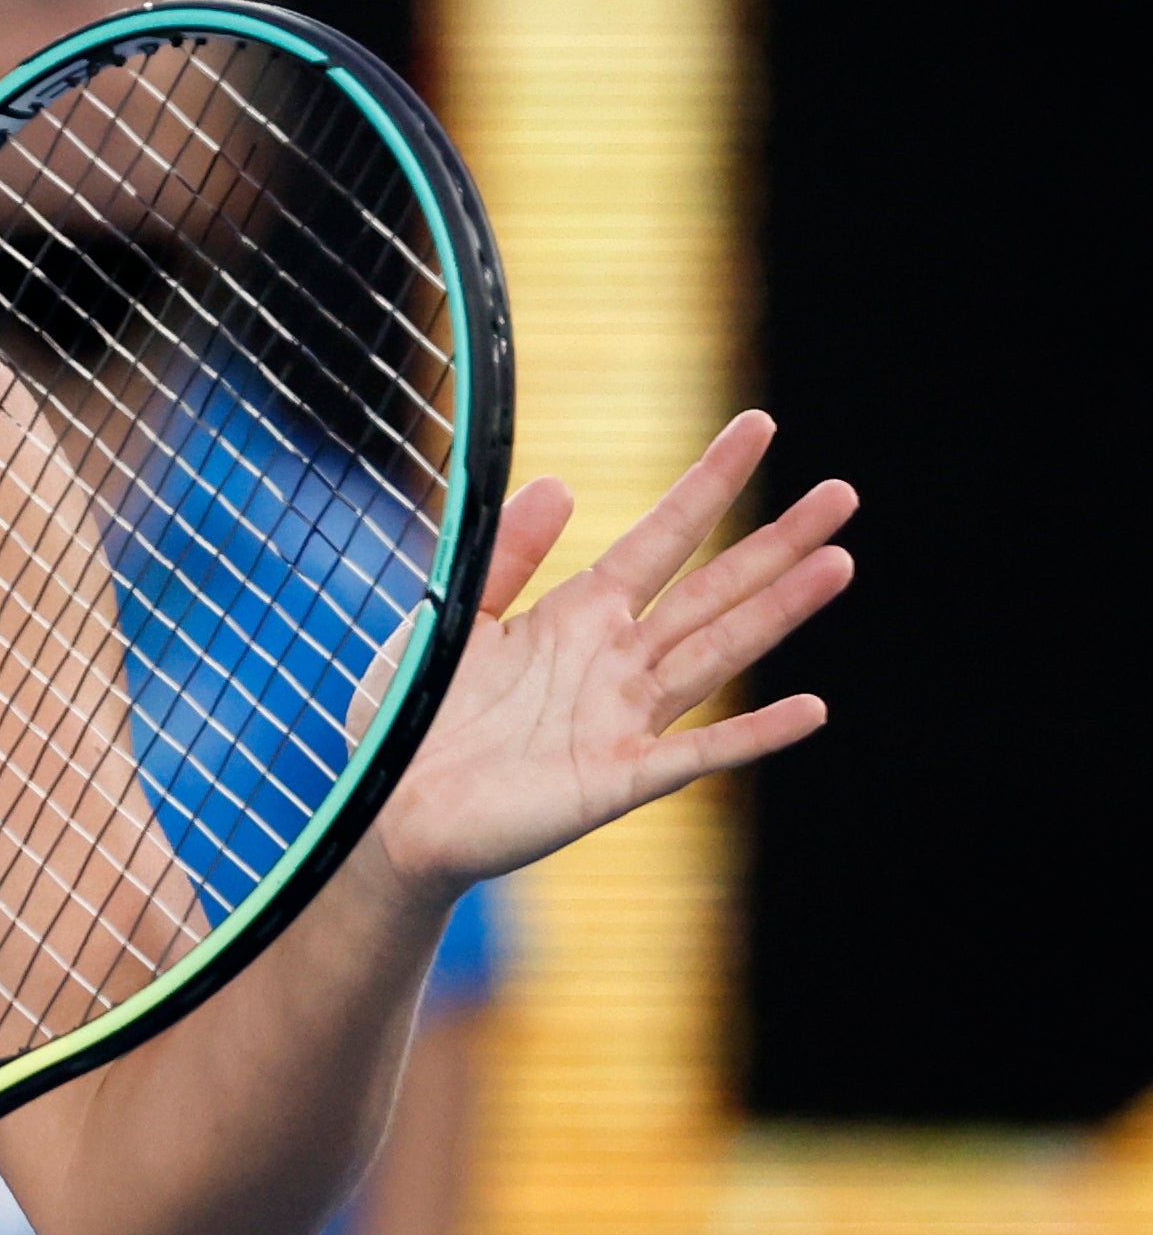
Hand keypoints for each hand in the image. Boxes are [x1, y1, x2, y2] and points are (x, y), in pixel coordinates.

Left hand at [371, 411, 855, 891]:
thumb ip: (507, 555)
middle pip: (711, 590)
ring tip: (837, 563)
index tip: (758, 427)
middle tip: (841, 494)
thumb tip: (562, 482)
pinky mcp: (617, 780)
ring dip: (778, 612)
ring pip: (718, 654)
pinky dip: (752, 734)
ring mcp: (625, 721)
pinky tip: (809, 709)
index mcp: (578, 616)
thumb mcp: (457, 616)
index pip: (662, 537)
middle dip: (775, 543)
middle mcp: (615, 662)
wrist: (391, 807)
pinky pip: (696, 753)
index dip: (708, 484)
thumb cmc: (417, 716)